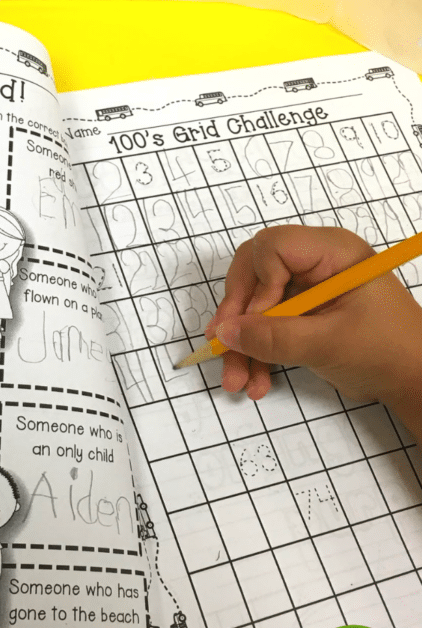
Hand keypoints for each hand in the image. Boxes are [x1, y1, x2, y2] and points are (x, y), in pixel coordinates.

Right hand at [205, 225, 421, 418]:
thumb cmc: (387, 351)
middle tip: (224, 348)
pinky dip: (257, 351)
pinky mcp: (303, 313)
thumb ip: (274, 338)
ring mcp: (307, 288)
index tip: (255, 321)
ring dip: (243, 343)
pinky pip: (266, 324)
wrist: (414, 380)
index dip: (256, 282)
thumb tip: (225, 333)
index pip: (272, 247)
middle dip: (237, 315)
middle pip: (254, 273)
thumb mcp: (328, 344)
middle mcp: (315, 262)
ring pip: (254, 304)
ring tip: (237, 381)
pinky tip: (255, 380)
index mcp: (331, 252)